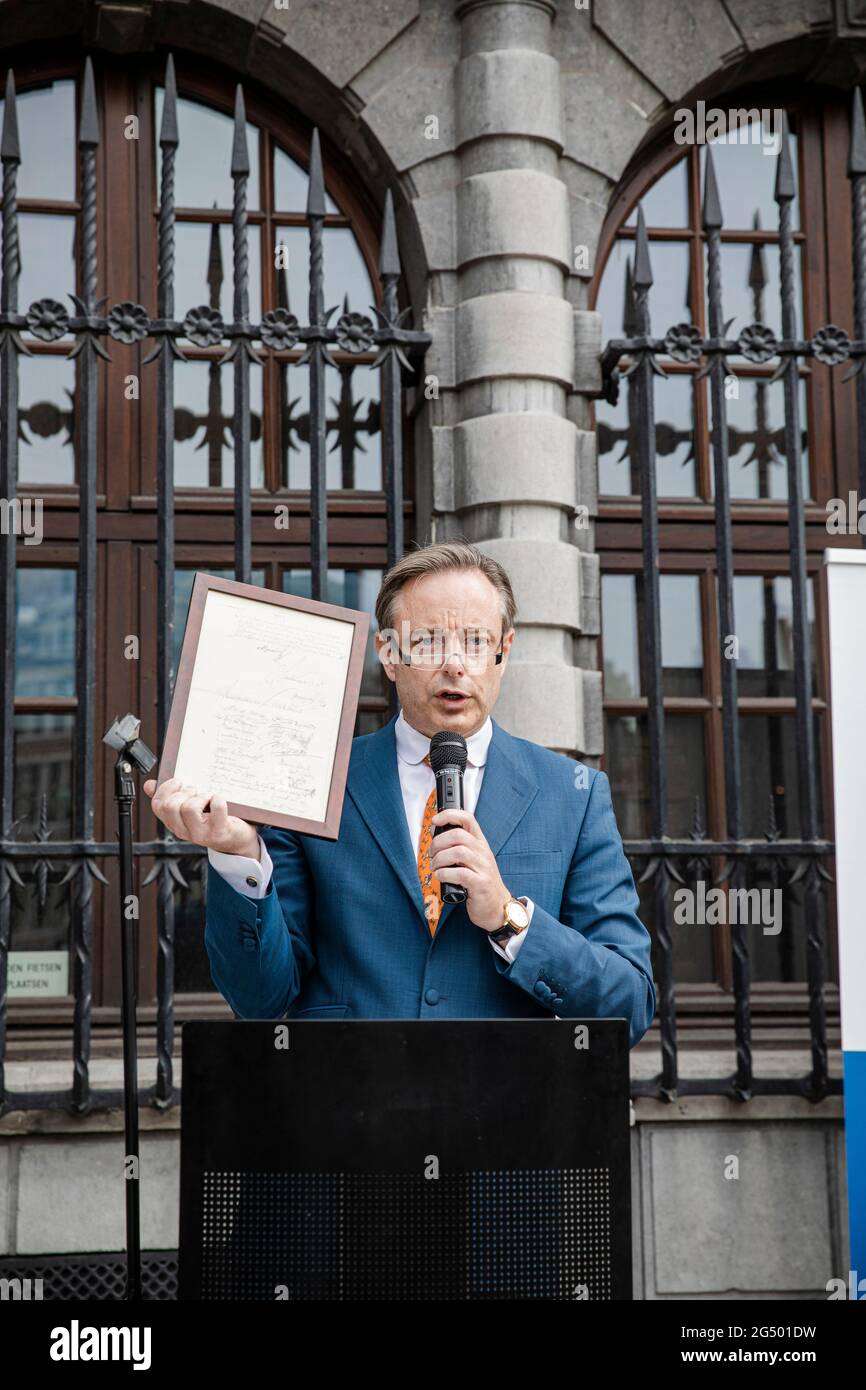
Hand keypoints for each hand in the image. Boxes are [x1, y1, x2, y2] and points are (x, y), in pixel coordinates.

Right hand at [142, 777, 259, 858]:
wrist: (235, 839)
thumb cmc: (211, 819)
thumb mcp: (187, 810)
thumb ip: (168, 797)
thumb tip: (149, 785)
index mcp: (173, 822)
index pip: (157, 805)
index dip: (166, 788)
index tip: (179, 782)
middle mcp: (183, 830)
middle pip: (170, 806)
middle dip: (184, 791)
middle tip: (196, 791)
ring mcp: (200, 834)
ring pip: (189, 808)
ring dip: (200, 796)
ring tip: (207, 797)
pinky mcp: (219, 832)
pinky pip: (216, 808)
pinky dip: (218, 799)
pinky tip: (219, 799)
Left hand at [429, 807, 509, 932]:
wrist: (497, 907)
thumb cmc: (480, 883)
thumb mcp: (473, 861)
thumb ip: (458, 848)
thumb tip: (435, 836)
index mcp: (480, 844)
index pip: (468, 819)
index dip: (450, 815)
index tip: (435, 821)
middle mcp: (483, 853)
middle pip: (458, 835)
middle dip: (438, 842)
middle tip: (432, 854)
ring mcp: (483, 868)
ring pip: (458, 852)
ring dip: (440, 859)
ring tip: (435, 867)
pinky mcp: (480, 884)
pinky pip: (460, 873)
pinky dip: (444, 873)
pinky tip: (440, 876)